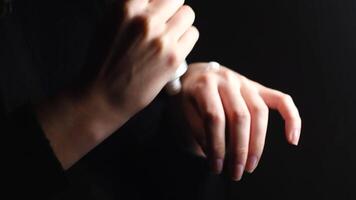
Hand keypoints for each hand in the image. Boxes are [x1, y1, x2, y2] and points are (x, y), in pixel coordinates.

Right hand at [36, 0, 198, 168]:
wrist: (103, 95)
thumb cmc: (104, 61)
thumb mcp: (109, 23)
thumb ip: (131, 8)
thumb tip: (150, 1)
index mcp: (127, 7)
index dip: (158, 1)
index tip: (159, 7)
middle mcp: (146, 20)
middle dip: (171, 8)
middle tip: (164, 21)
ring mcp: (162, 39)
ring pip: (187, 14)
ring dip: (180, 23)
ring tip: (169, 35)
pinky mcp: (173, 57)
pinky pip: (192, 35)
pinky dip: (185, 40)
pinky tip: (173, 48)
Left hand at [180, 62, 301, 180]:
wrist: (195, 75)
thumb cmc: (187, 98)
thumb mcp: (182, 112)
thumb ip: (197, 130)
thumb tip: (216, 153)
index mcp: (204, 85)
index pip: (214, 117)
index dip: (216, 146)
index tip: (216, 167)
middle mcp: (227, 80)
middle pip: (239, 116)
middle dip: (239, 149)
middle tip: (235, 172)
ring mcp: (244, 82)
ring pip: (259, 112)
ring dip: (257, 143)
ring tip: (250, 165)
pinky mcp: (258, 88)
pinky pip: (281, 100)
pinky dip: (291, 118)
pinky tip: (292, 139)